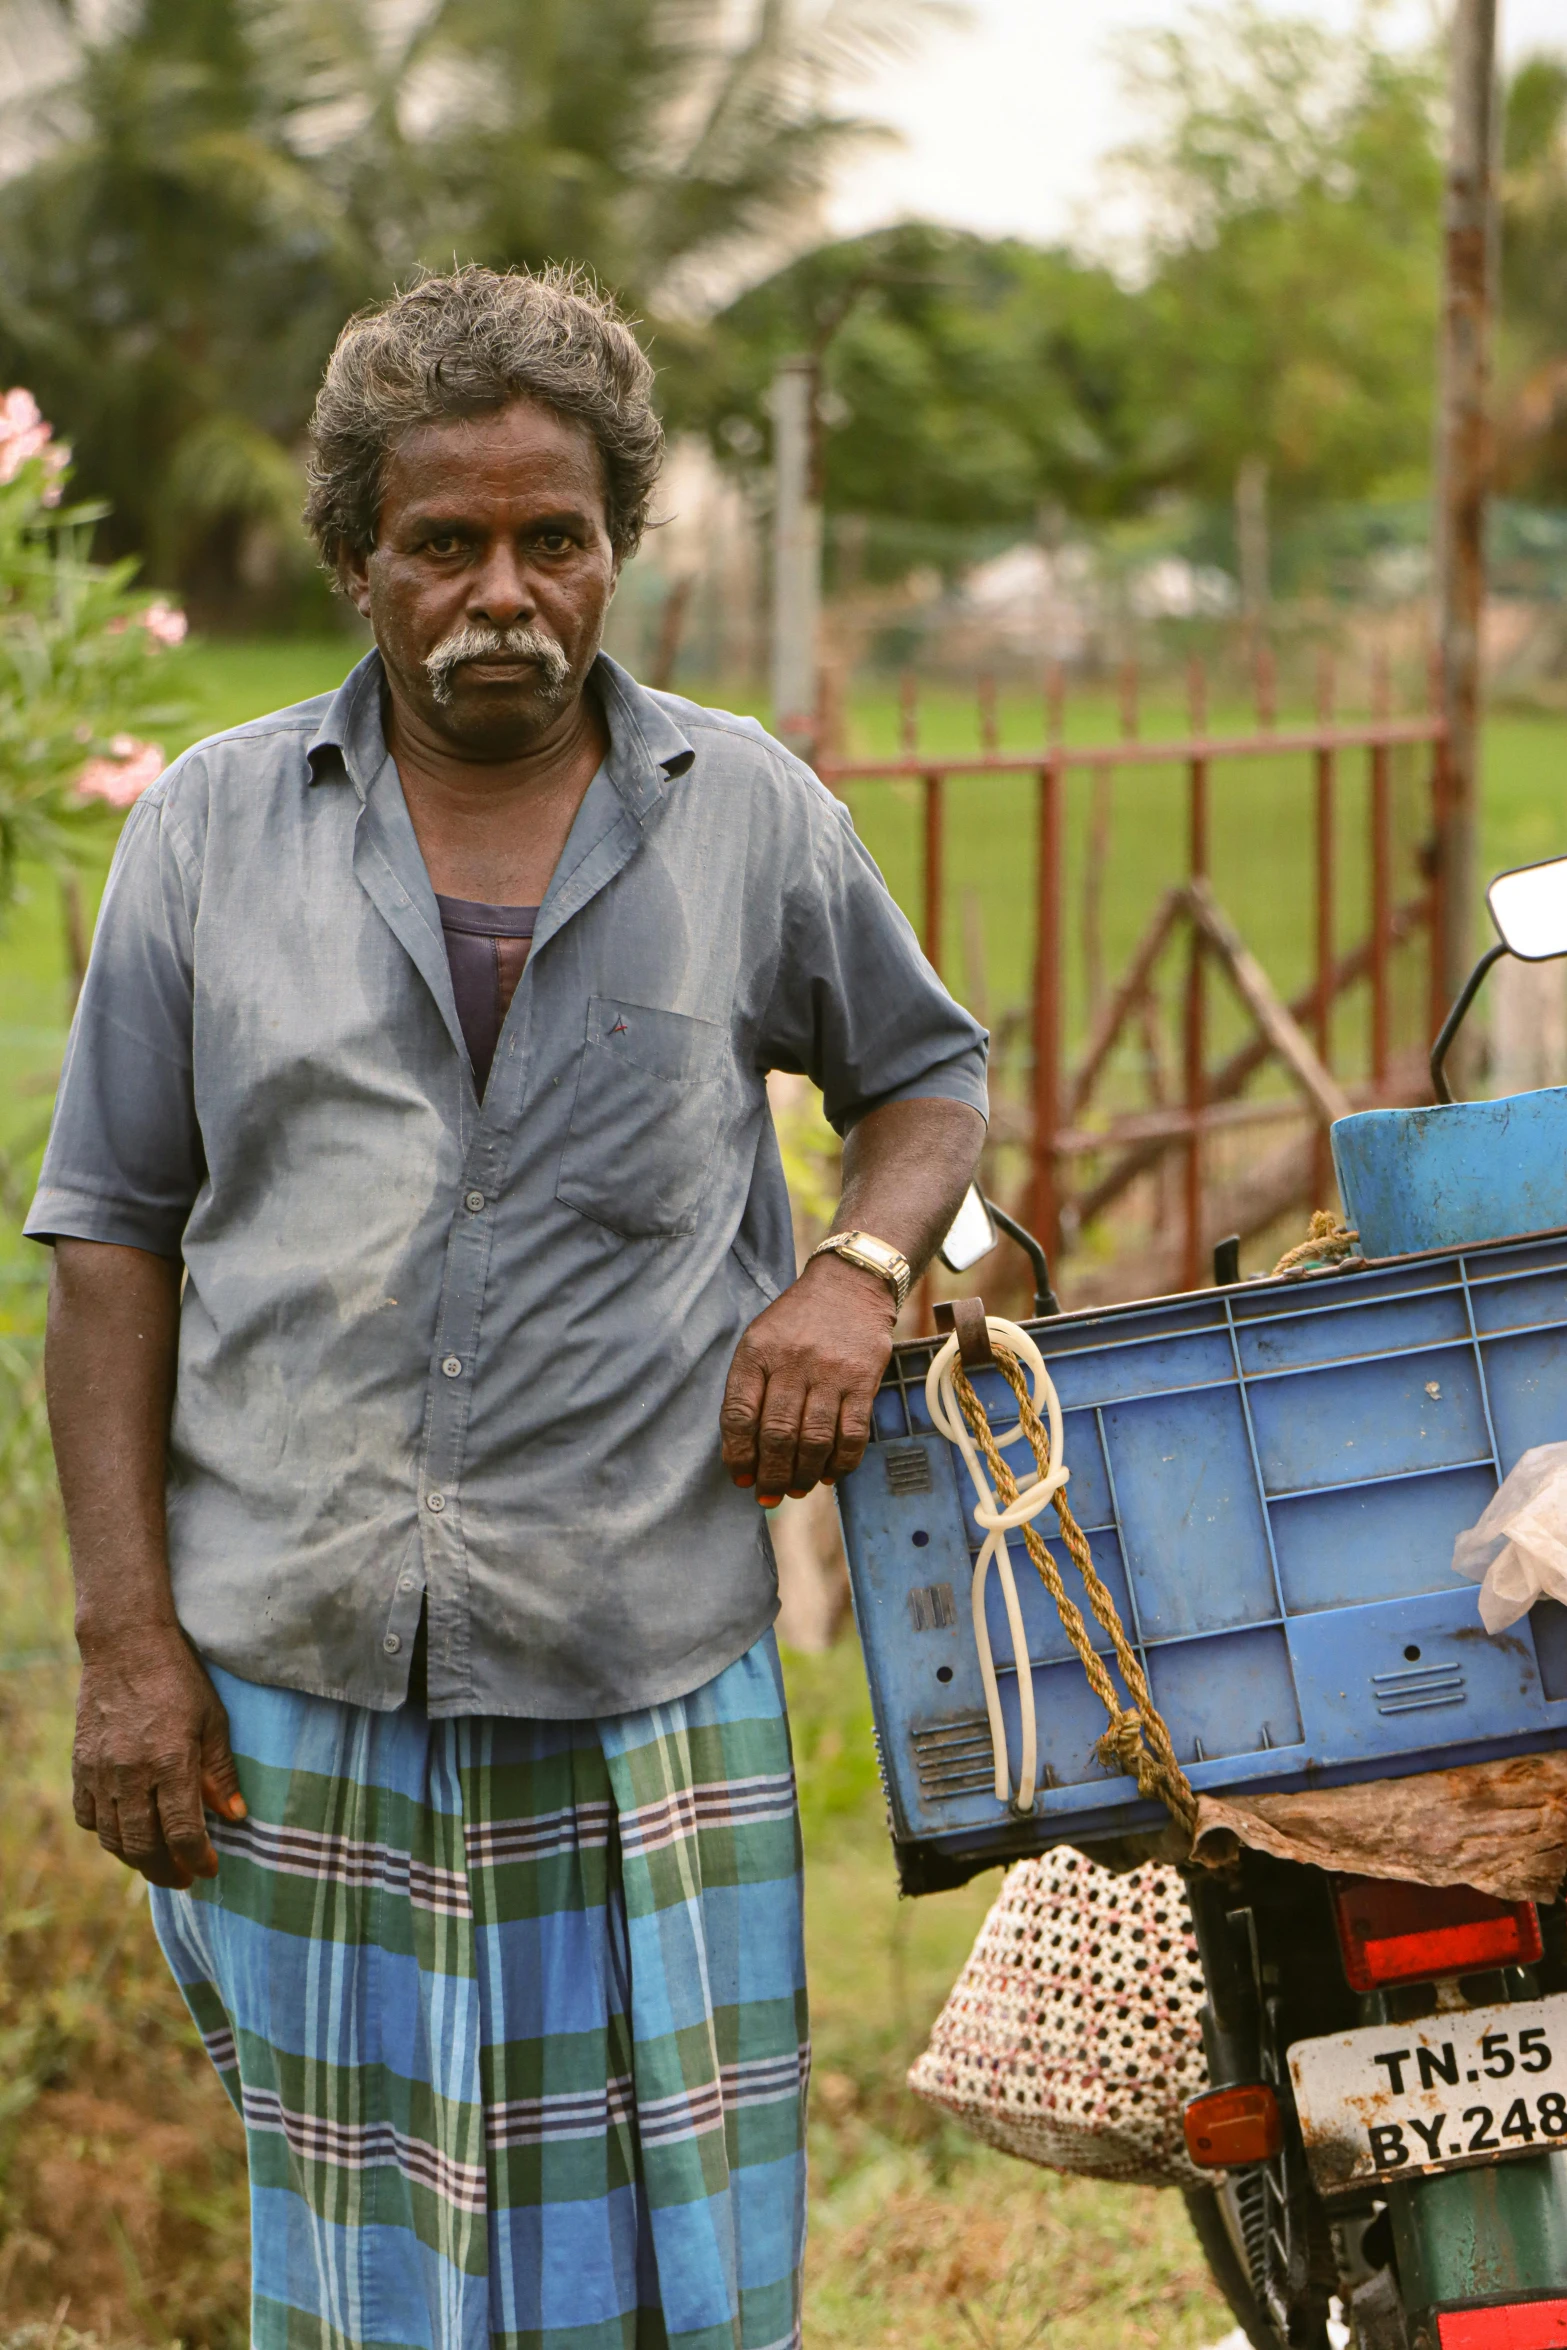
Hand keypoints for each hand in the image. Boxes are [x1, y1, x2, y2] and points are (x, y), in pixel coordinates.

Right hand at [72, 1626, 246, 1888]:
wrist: (126, 1645)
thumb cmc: (179, 1679)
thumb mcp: (213, 1720)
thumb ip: (221, 1772)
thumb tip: (235, 1816)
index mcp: (170, 1762)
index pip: (182, 1832)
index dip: (197, 1859)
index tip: (210, 1870)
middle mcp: (131, 1773)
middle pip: (144, 1846)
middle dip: (167, 1872)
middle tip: (185, 1879)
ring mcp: (100, 1771)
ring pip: (113, 1838)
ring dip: (137, 1859)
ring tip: (159, 1864)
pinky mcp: (81, 1765)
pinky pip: (87, 1816)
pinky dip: (105, 1834)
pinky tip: (125, 1833)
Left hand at [720, 1253, 895, 1504]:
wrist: (850, 1284)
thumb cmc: (798, 1320)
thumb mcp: (760, 1338)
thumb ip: (750, 1386)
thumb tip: (745, 1449)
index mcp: (757, 1352)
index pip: (738, 1414)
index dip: (737, 1454)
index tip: (740, 1477)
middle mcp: (791, 1362)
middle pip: (777, 1434)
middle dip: (771, 1474)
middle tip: (769, 1495)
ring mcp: (830, 1372)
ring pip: (814, 1440)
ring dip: (804, 1475)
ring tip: (797, 1489)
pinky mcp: (863, 1380)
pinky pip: (852, 1434)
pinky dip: (841, 1462)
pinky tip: (829, 1473)